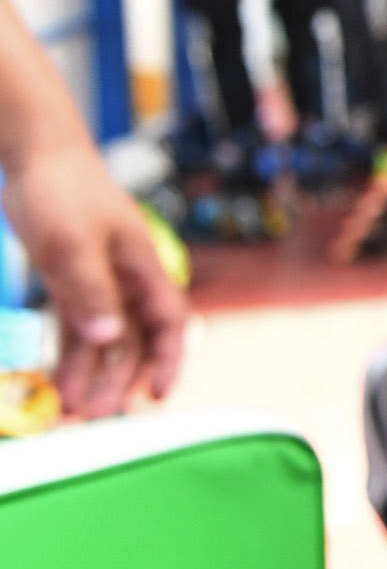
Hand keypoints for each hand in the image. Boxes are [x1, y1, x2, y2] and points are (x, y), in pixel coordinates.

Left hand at [11, 140, 191, 416]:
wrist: (35, 153)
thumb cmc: (62, 189)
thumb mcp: (71, 243)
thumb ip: (90, 291)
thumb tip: (108, 338)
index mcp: (141, 266)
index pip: (168, 322)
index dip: (168, 360)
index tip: (155, 396)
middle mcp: (126, 278)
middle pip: (133, 339)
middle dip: (118, 379)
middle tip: (95, 415)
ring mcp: (98, 280)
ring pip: (103, 338)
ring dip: (91, 373)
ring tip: (72, 409)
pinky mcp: (71, 279)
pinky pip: (76, 326)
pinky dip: (70, 354)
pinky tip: (58, 380)